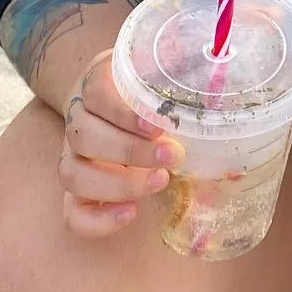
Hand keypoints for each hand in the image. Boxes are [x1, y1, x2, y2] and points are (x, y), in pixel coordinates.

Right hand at [57, 47, 183, 237]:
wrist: (113, 101)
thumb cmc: (144, 87)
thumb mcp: (157, 71)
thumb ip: (181, 72)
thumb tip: (219, 82)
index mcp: (95, 84)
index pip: (95, 92)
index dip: (123, 111)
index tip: (158, 125)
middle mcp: (77, 121)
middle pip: (83, 136)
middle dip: (130, 151)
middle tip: (172, 156)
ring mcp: (72, 157)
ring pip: (73, 175)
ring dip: (117, 184)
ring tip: (160, 182)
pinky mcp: (77, 190)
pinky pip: (72, 213)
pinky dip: (97, 220)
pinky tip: (131, 213)